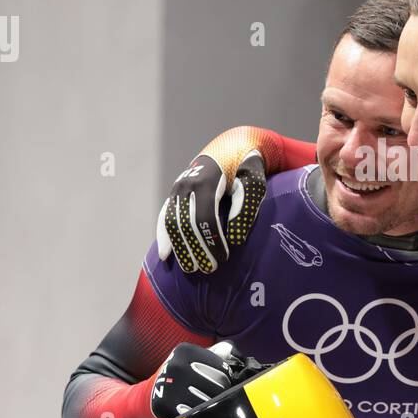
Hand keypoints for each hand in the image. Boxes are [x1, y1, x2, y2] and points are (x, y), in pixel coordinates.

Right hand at [149, 341, 264, 417]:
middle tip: (212, 401)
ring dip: (211, 409)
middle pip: (218, 385)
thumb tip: (231, 351)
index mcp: (186, 351)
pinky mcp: (166, 404)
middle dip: (220, 396)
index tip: (219, 388)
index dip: (226, 382)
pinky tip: (190, 415)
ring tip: (202, 408)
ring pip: (209, 401)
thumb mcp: (187, 363)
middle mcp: (178, 365)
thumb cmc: (171, 383)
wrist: (141, 402)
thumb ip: (210, 356)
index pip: (222, 368)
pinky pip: (195, 414)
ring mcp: (172, 384)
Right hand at [156, 132, 267, 273]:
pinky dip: (163, 237)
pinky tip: (165, 256)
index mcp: (206, 181)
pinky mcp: (174, 194)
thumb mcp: (254, 182)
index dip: (212, 241)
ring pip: (171, 224)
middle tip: (209, 269)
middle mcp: (186, 184)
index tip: (223, 258)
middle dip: (196, 250)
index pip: (204, 218)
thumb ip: (246, 208)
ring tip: (191, 268)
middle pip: (185, 224)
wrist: (231, 148)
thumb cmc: (247, 168)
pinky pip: (164, 218)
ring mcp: (177, 189)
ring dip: (180, 248)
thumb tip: (234, 238)